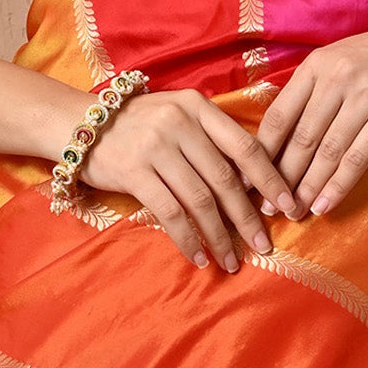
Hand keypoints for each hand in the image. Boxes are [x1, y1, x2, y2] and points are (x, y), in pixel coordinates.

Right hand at [83, 88, 305, 272]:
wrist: (79, 124)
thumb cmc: (138, 126)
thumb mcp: (178, 116)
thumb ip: (211, 139)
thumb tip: (253, 184)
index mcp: (198, 107)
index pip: (245, 146)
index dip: (271, 180)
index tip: (288, 207)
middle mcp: (180, 122)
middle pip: (225, 179)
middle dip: (248, 218)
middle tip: (264, 246)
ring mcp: (156, 146)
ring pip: (200, 200)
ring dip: (219, 236)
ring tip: (232, 260)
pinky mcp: (134, 171)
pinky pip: (170, 212)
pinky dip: (188, 239)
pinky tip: (199, 257)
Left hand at [256, 4, 367, 216]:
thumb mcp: (338, 59)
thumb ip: (310, 90)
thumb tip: (279, 134)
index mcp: (316, 66)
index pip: (279, 114)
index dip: (261, 151)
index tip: (248, 178)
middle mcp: (336, 80)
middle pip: (300, 138)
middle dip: (281, 178)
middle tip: (268, 207)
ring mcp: (365, 98)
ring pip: (327, 152)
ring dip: (308, 187)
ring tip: (295, 212)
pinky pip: (357, 158)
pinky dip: (338, 185)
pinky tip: (325, 205)